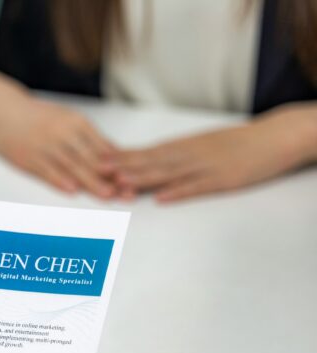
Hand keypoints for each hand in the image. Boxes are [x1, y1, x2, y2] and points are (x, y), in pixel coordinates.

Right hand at [0, 68, 120, 197]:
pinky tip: (72, 190)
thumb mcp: (67, 120)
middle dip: (111, 177)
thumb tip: (115, 155)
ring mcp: (45, 145)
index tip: (135, 179)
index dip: (120, 165)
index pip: (103, 147)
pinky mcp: (28, 156)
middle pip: (91, 158)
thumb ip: (89, 138)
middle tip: (128, 192)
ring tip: (107, 195)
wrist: (3, 109)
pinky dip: (60, 180)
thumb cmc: (39, 118)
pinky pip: (47, 170)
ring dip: (91, 182)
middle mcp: (63, 132)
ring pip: (72, 166)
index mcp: (77, 123)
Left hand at [108, 103, 316, 201]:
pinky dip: (178, 192)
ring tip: (120, 183)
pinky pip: (197, 186)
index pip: (144, 152)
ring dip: (143, 178)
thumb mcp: (201, 145)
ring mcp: (205, 167)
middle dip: (122, 168)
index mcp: (182, 146)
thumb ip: (174, 155)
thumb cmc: (236, 143)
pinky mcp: (223, 179)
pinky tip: (162, 198)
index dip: (119, 158)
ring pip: (168, 173)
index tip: (94, 161)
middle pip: (149, 162)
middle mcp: (188, 154)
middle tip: (96, 172)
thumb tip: (146, 163)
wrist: (275, 136)